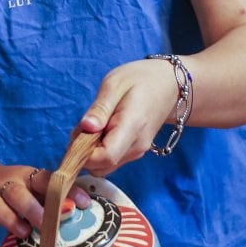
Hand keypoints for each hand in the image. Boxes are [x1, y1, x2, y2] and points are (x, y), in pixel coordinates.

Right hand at [0, 163, 87, 246]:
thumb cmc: (14, 189)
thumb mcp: (32, 186)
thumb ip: (54, 196)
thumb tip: (87, 206)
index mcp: (25, 177)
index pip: (45, 180)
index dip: (64, 191)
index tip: (82, 205)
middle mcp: (5, 186)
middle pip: (17, 193)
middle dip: (33, 207)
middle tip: (47, 223)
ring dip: (8, 219)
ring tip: (22, 233)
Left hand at [72, 57, 182, 172]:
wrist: (168, 86)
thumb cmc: (140, 80)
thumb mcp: (114, 84)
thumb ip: (100, 108)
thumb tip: (85, 128)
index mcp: (132, 127)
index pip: (105, 157)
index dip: (83, 153)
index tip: (76, 135)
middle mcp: (136, 147)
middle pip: (101, 166)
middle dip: (83, 152)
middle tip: (83, 126)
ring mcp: (137, 152)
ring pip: (104, 166)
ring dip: (90, 152)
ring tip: (95, 125)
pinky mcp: (134, 153)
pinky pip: (110, 160)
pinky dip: (99, 151)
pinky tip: (102, 131)